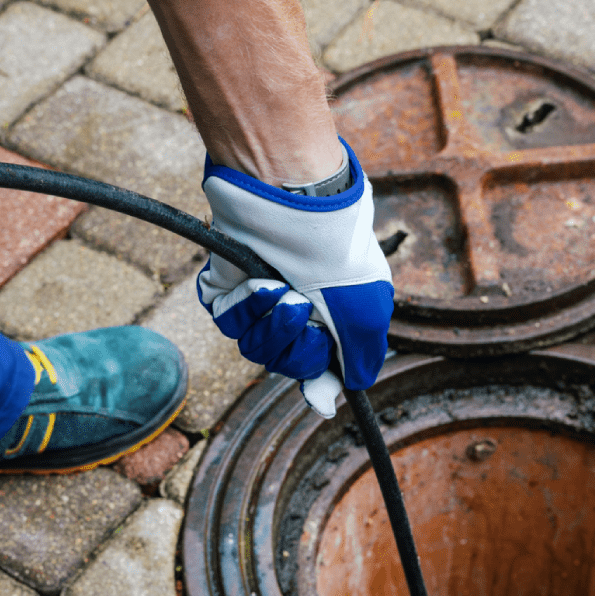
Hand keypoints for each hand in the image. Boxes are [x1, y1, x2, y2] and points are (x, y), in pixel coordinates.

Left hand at [196, 140, 393, 416]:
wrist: (295, 203)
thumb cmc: (336, 253)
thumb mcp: (366, 310)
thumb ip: (360, 358)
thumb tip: (343, 392)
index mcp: (330, 317)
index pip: (316, 367)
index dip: (315, 378)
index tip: (316, 387)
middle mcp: (294, 311)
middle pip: (284, 363)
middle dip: (295, 344)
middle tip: (303, 309)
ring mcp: (260, 300)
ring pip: (255, 348)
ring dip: (271, 324)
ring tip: (283, 289)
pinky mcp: (228, 288)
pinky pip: (230, 322)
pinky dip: (247, 307)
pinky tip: (260, 282)